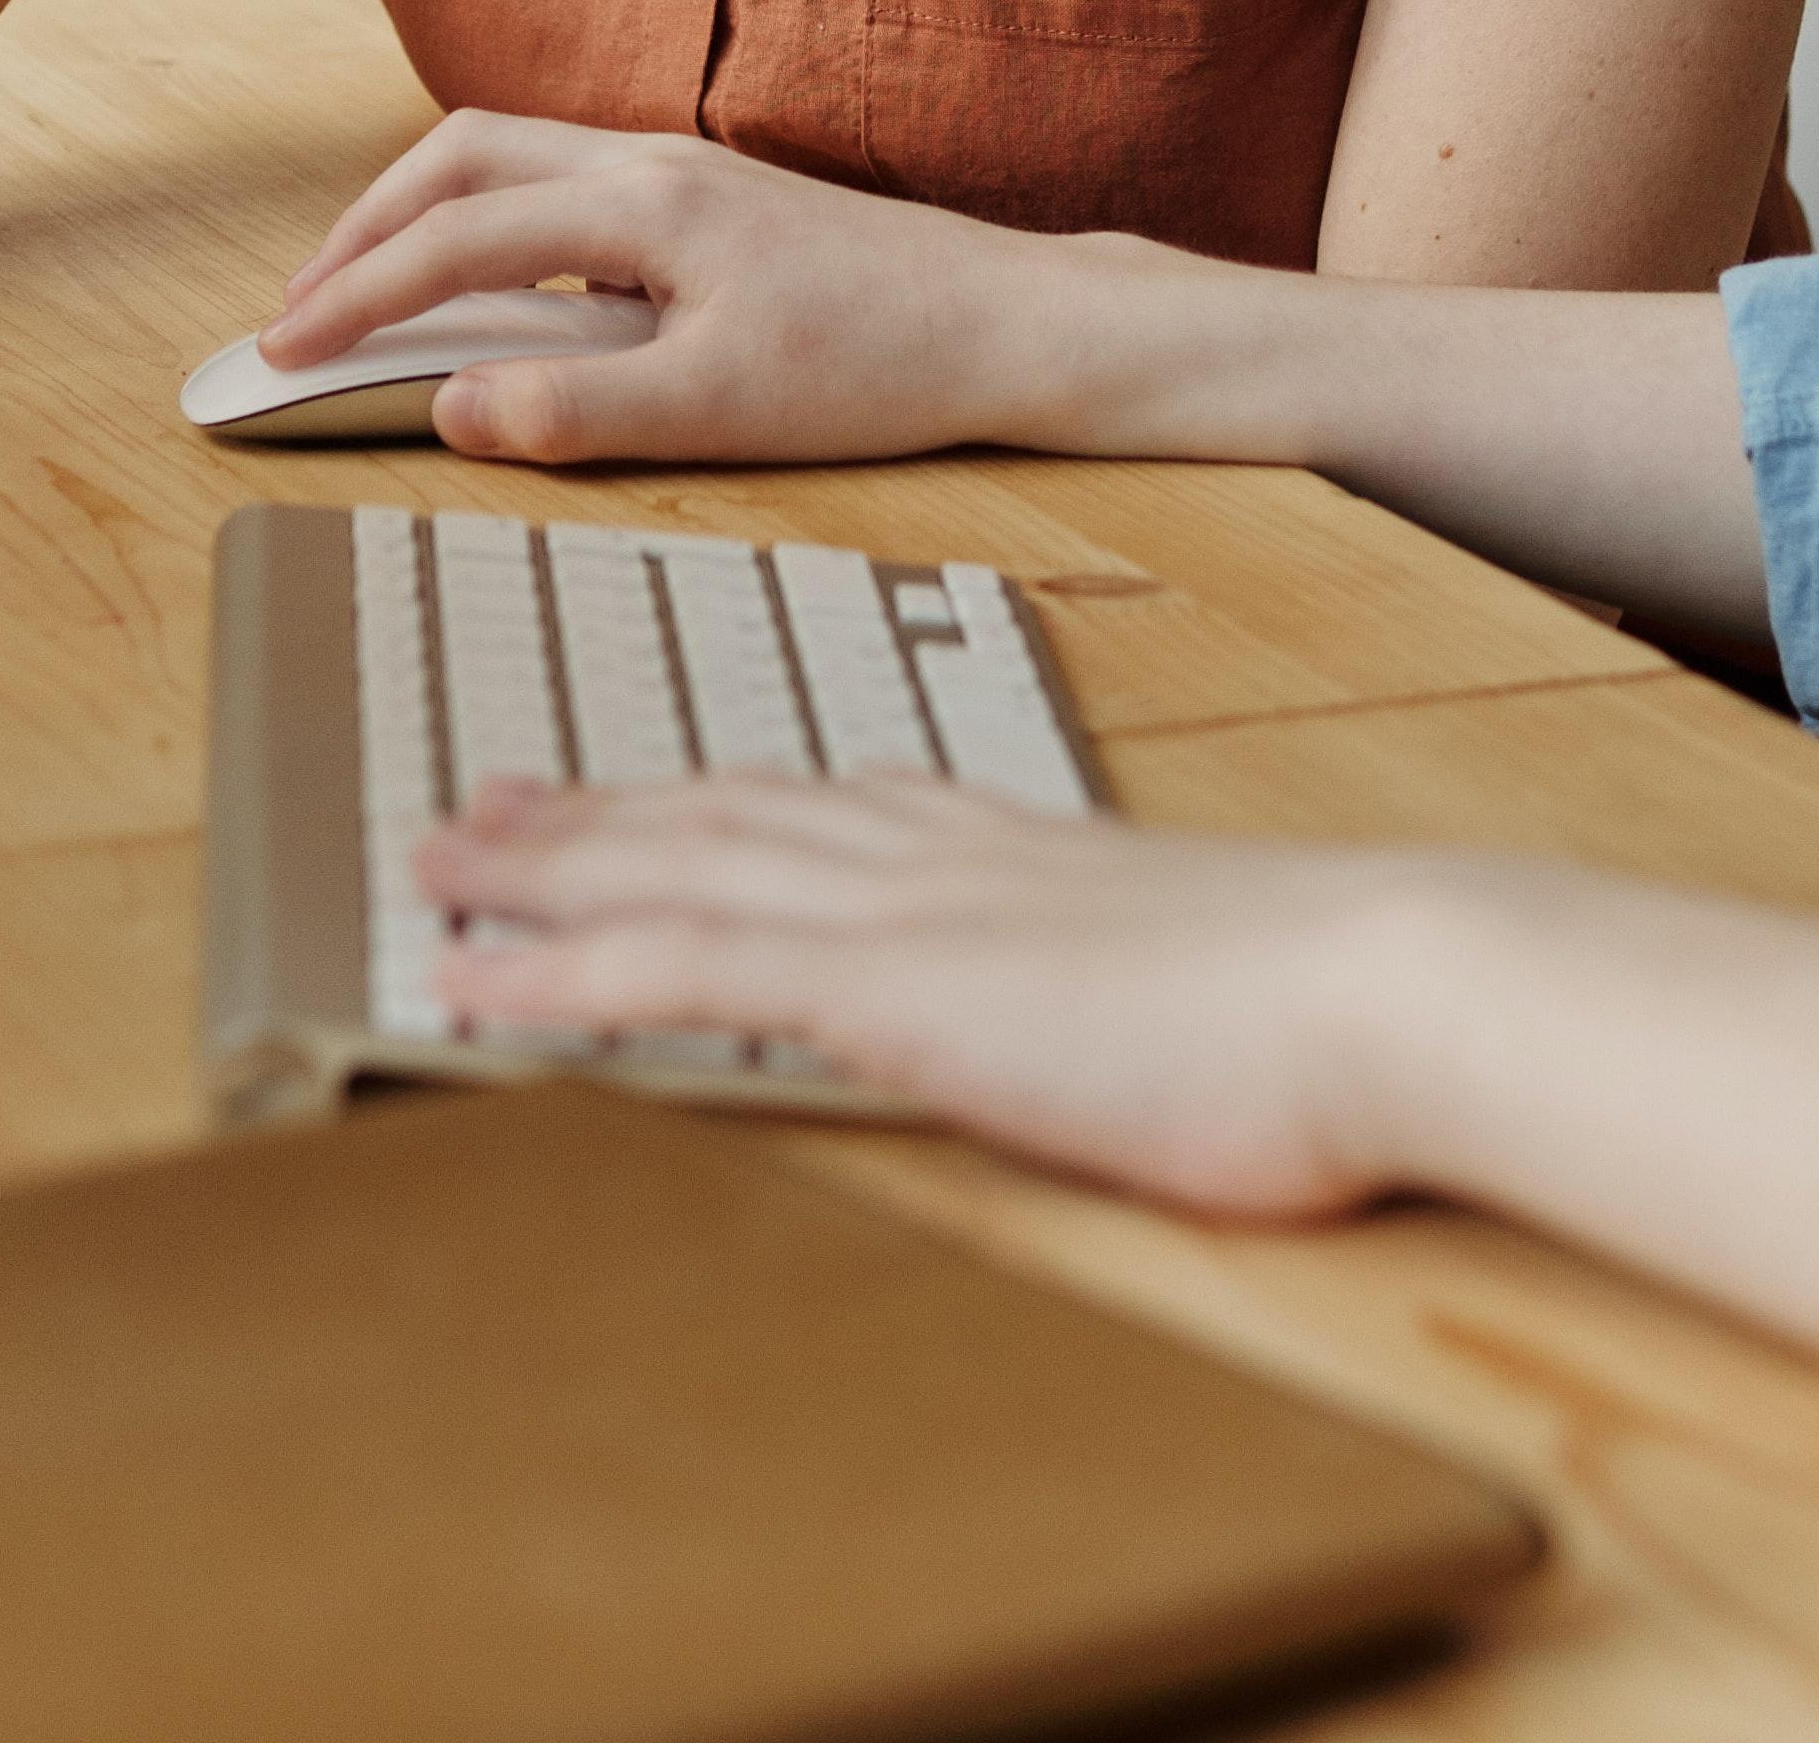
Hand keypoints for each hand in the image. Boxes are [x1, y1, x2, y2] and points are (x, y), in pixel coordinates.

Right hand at [261, 117, 1085, 466]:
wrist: (1006, 322)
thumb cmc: (879, 366)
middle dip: (364, 226)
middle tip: (305, 307)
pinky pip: (561, 182)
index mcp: (642, 206)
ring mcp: (682, 170)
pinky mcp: (709, 197)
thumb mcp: (719, 413)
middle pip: (459, 155)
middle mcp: (651, 163)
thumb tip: (450, 407)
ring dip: (424, 214)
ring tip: (375, 291)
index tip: (281, 349)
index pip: (452, 238)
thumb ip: (574, 410)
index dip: (353, 295)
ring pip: (510, 157)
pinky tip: (500, 291)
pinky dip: (492, 219)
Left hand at [423, 777, 1461, 1221]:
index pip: (826, 803)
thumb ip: (1139, 990)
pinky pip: (677, 969)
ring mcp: (903, 912)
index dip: (713, 797)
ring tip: (438, 863)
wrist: (1381, 984)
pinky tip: (472, 979)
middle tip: (482, 802)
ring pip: (671, 869)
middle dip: (592, 810)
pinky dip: (558, 971)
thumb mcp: (1213, 985)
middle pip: (722, 813)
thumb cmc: (1335, 1012)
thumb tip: (1147, 1028)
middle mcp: (937, 856)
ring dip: (540, 868)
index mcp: (1015, 846)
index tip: (641, 789)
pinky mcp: (887, 987)